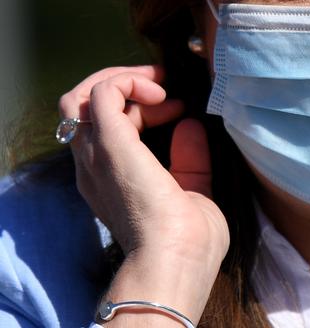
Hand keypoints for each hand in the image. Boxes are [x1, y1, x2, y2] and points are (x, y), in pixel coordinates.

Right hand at [59, 66, 228, 323]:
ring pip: (84, 96)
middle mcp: (94, 166)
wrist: (177, 262)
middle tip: (166, 89)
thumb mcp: (193, 189)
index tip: (181, 110)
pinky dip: (129, 81)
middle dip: (128, 88)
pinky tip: (160, 94)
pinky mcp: (109, 143)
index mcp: (110, 180)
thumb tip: (190, 124)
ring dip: (124, 80)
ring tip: (160, 87)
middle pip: (88, 108)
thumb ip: (190, 158)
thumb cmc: (189, 241)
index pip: (107, 128)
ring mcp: (97, 154)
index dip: (142, 109)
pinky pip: (102, 91)